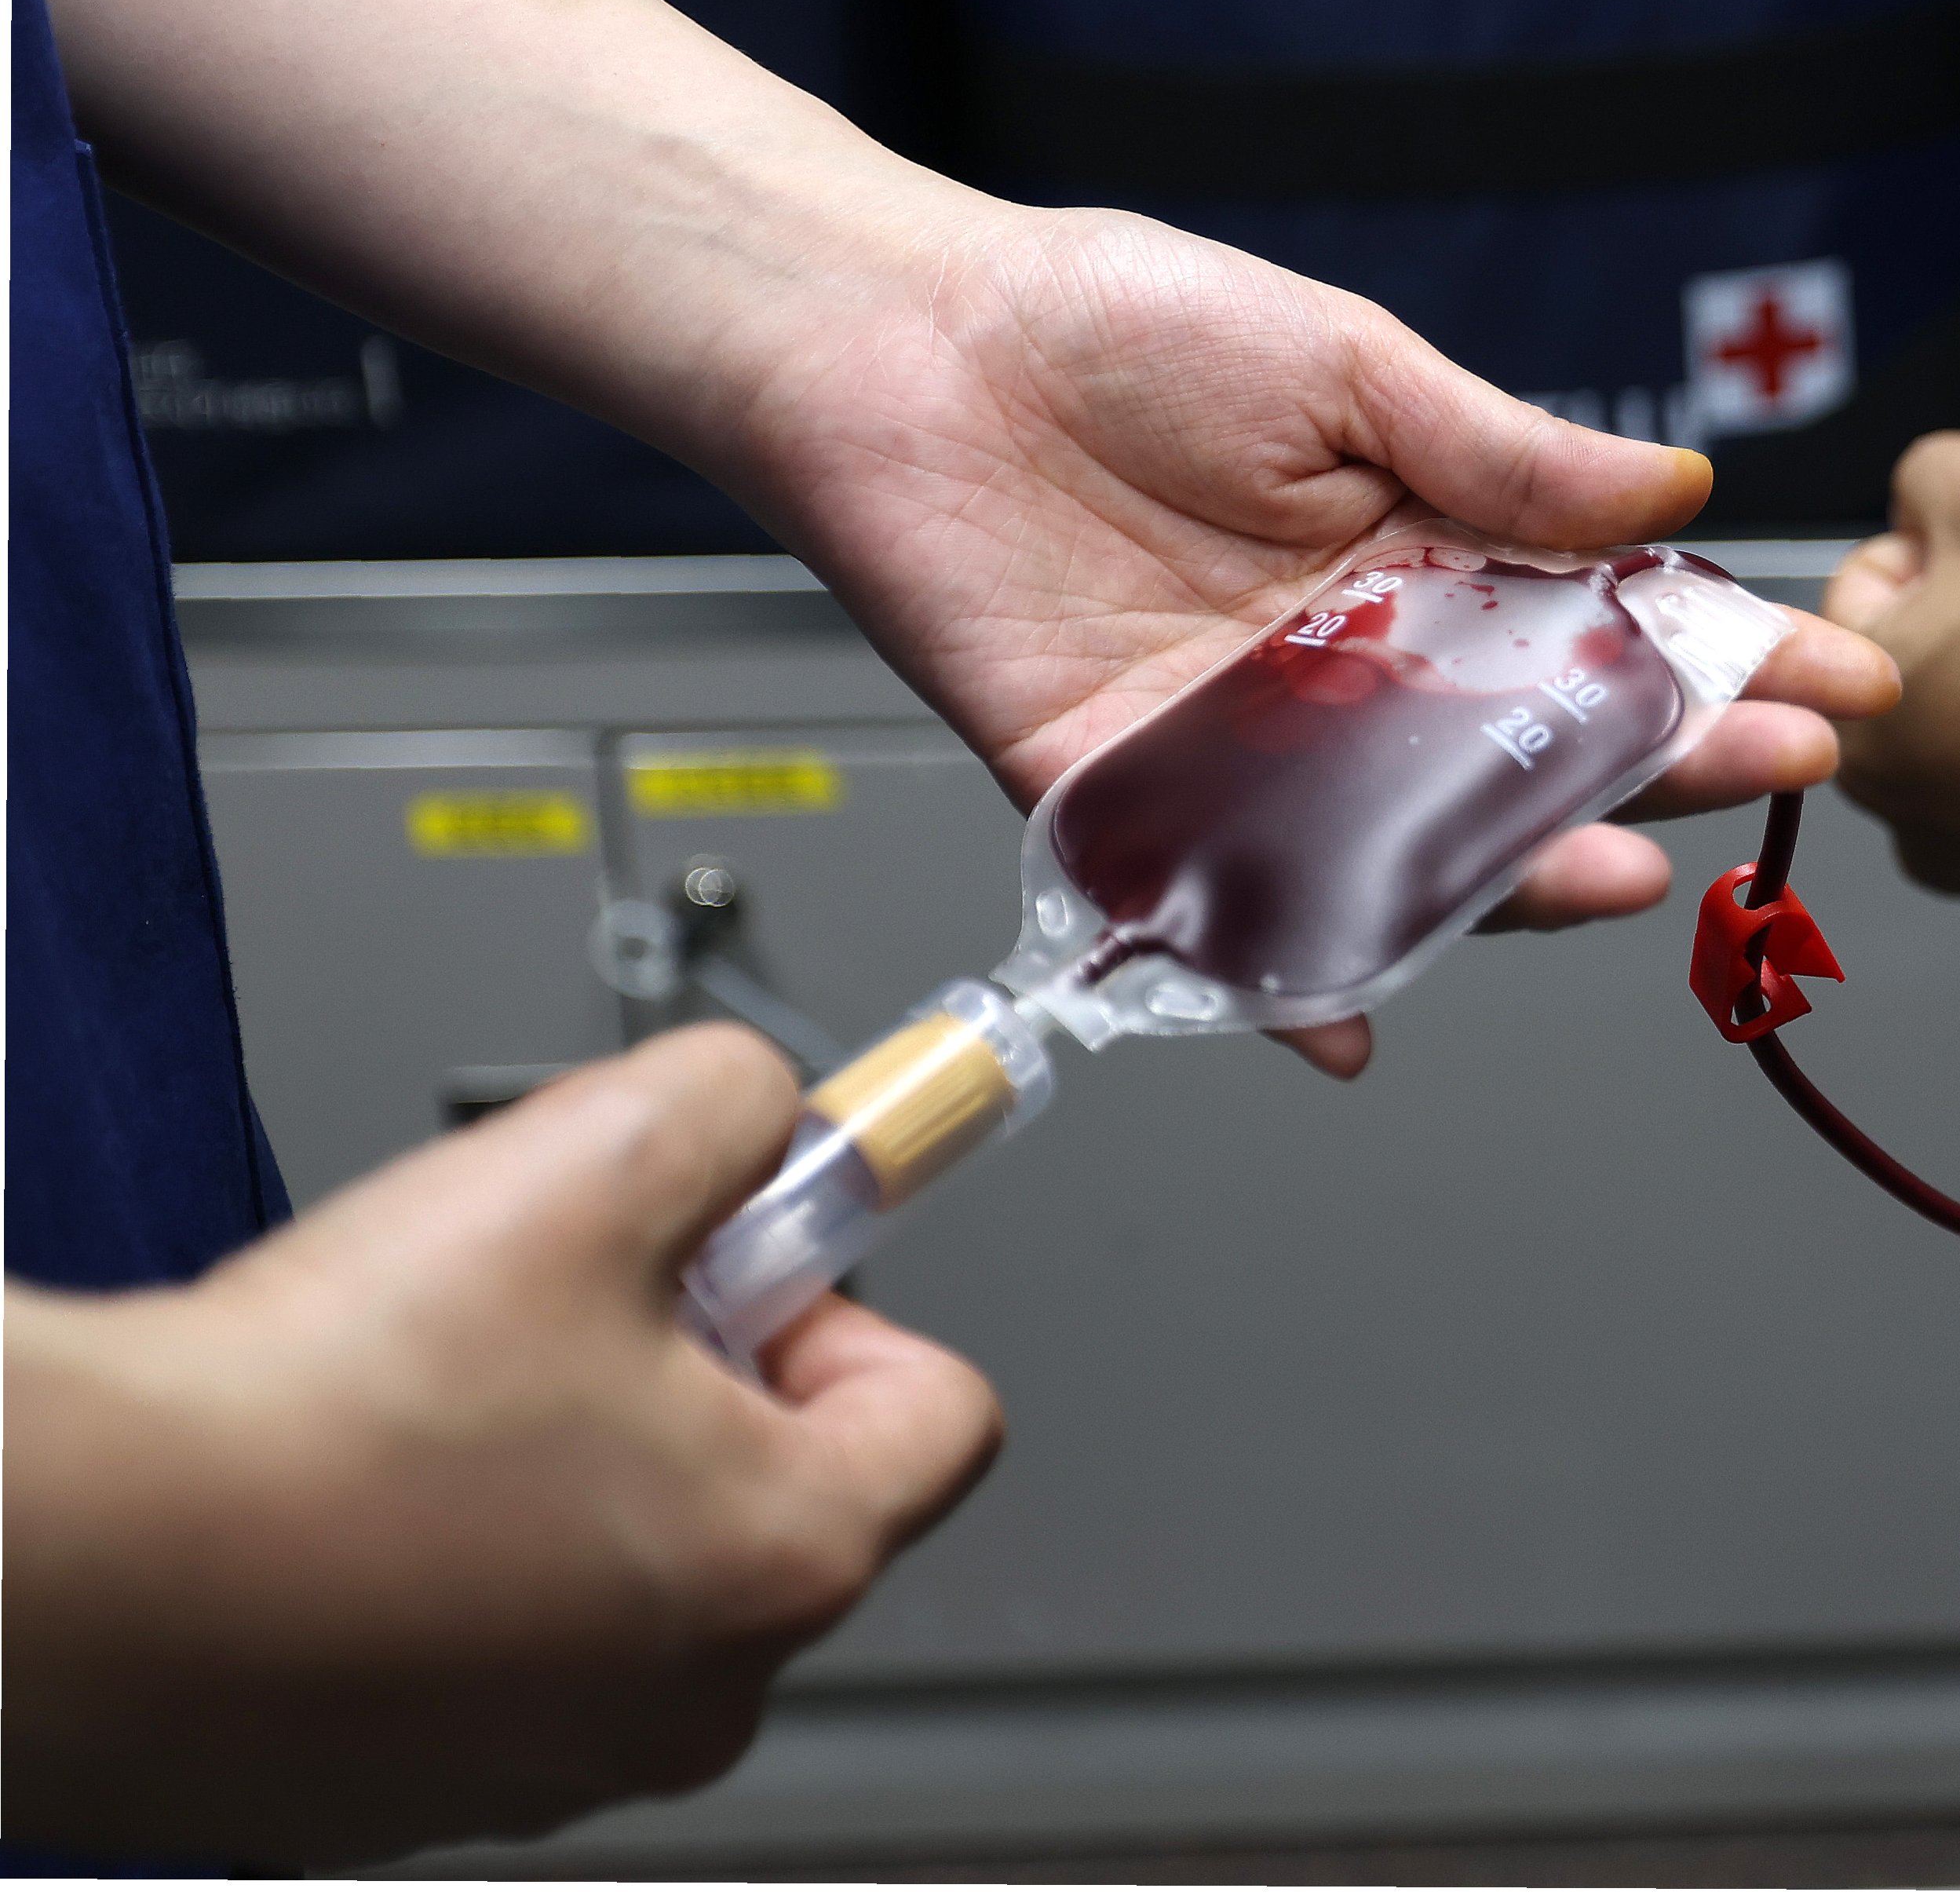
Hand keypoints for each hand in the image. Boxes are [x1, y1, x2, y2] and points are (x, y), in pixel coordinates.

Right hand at [0, 1026, 997, 1867]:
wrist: (81, 1566)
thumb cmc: (323, 1413)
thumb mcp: (592, 1159)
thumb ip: (733, 1108)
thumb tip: (762, 1114)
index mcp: (788, 1560)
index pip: (943, 1414)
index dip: (845, 1298)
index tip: (758, 1247)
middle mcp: (695, 1697)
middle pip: (781, 1486)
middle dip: (695, 1372)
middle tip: (568, 1302)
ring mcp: (553, 1761)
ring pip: (628, 1561)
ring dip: (563, 1458)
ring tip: (436, 1393)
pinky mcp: (417, 1783)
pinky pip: (495, 1635)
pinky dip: (452, 1551)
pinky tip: (355, 1487)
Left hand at [719, 202, 1900, 1072]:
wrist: (901, 339)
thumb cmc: (1111, 320)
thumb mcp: (1345, 360)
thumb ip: (1504, 451)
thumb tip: (1678, 484)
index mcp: (1424, 551)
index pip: (1606, 626)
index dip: (1724, 657)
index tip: (1836, 678)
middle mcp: (1354, 663)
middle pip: (1535, 747)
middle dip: (1668, 763)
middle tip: (1777, 768)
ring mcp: (1251, 737)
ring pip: (1408, 834)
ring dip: (1517, 870)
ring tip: (1617, 871)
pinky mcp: (1124, 788)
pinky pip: (1218, 900)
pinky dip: (1281, 977)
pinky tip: (1355, 1029)